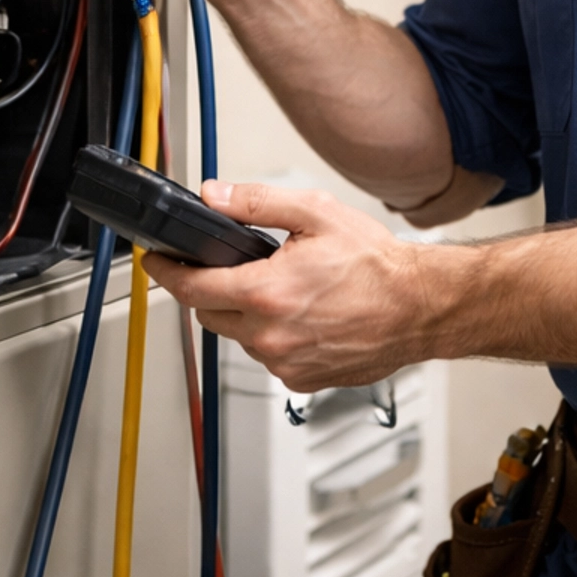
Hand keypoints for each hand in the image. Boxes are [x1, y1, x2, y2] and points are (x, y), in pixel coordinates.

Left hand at [146, 181, 442, 389]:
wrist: (420, 308)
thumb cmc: (377, 266)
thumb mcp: (315, 214)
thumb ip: (256, 203)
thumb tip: (213, 196)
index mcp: (265, 293)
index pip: (191, 288)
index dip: (166, 272)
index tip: (157, 261)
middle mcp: (270, 335)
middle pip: (209, 314)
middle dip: (213, 289)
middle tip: (238, 268)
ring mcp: (285, 362)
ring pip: (240, 337)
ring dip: (247, 314)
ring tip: (286, 291)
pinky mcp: (302, 380)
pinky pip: (269, 357)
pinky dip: (275, 337)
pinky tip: (304, 317)